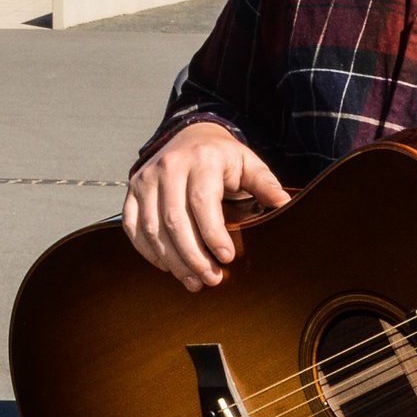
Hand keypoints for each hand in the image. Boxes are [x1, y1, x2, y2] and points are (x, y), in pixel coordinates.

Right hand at [124, 122, 289, 290]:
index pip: (203, 201)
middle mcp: (168, 167)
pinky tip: (168, 266)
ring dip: (172, 261)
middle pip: (175, 220)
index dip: (213, 233)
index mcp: (201, 159)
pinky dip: (149, 251)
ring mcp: (145, 179)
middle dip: (193, 256)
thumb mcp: (248, 163)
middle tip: (211, 279)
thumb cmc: (222, 157)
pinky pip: (133, 228)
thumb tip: (284, 204)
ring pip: (152, 228)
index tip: (227, 258)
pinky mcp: (132, 192)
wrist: (190, 136)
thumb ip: (265, 183)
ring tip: (193, 281)